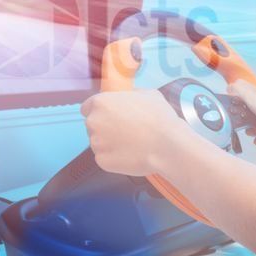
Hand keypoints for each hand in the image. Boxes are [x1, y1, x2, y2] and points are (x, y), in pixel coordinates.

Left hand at [80, 89, 206, 176]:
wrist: (167, 146)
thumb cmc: (160, 118)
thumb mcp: (149, 94)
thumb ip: (132, 94)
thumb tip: (130, 96)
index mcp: (101, 102)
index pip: (88, 107)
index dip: (100, 111)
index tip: (111, 116)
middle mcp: (93, 122)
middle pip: (93, 125)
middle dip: (105, 127)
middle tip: (126, 131)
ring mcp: (96, 143)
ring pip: (98, 142)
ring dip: (110, 142)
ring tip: (131, 144)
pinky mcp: (101, 161)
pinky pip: (105, 158)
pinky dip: (115, 157)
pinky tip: (131, 154)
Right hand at [227, 72, 255, 140]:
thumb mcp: (252, 95)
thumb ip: (238, 89)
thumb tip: (230, 87)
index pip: (250, 85)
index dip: (242, 96)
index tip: (237, 106)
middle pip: (255, 102)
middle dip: (247, 115)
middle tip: (243, 123)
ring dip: (255, 125)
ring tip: (251, 133)